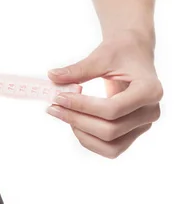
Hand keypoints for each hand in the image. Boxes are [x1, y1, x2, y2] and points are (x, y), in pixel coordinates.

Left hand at [47, 31, 162, 158]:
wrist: (132, 55)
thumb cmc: (119, 54)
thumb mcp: (100, 57)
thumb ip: (78, 69)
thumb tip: (52, 76)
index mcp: (150, 90)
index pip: (113, 109)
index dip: (82, 107)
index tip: (59, 97)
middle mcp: (151, 111)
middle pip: (110, 131)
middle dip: (77, 120)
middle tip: (54, 107)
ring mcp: (143, 126)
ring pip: (111, 146)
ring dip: (82, 134)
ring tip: (64, 116)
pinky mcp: (133, 133)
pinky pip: (110, 149)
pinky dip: (89, 140)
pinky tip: (74, 123)